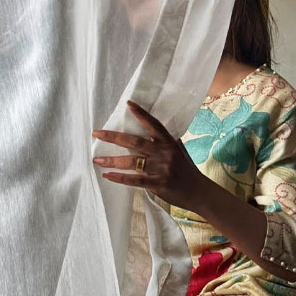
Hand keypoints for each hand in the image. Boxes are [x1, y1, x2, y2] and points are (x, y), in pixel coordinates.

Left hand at [91, 100, 211, 211]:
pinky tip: (107, 175)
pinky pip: (135, 180)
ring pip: (131, 161)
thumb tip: (155, 129)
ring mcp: (161, 168)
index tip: (128, 104)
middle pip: (135, 142)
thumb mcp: (179, 151)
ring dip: (112, 160)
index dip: (141, 114)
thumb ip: (167, 141)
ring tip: (96, 160)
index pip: (154, 125)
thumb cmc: (187, 171)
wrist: (199, 192)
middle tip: (97, 133)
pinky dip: (120, 178)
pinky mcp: (158, 184)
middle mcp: (164, 153)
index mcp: (169, 143)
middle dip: (113, 137)